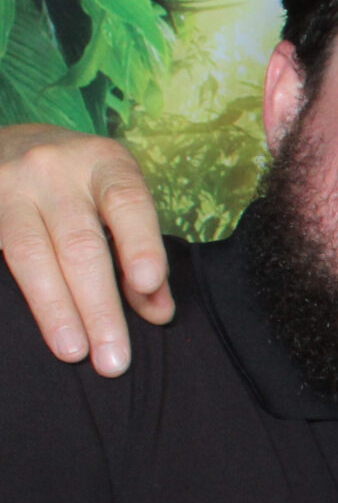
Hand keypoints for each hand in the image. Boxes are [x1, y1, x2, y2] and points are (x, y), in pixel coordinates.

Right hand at [0, 124, 171, 374]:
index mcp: (103, 164)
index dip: (140, 244)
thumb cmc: (83, 185)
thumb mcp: (119, 202)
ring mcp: (8, 187)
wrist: (12, 144)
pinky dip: (14, 294)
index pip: (127, 204)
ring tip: (73, 351)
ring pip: (30, 254)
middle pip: (80, 244)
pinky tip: (25, 327)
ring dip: (55, 309)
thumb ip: (141, 254)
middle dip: (99, 306)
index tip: (147, 285)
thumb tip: (158, 313)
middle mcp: (54, 170)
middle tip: (114, 359)